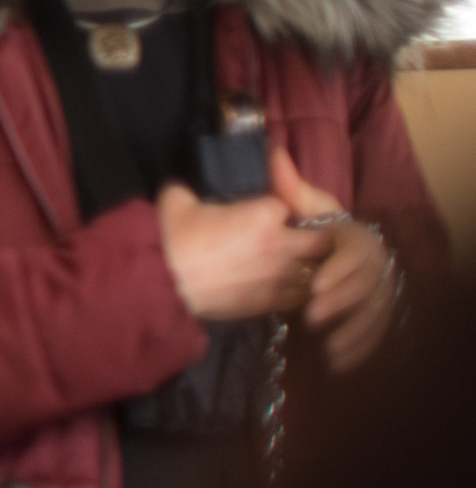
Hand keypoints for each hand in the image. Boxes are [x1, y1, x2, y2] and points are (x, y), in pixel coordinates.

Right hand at [157, 177, 331, 320]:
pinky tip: (280, 284)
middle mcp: (282, 244)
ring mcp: (281, 275)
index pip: (290, 203)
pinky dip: (297, 289)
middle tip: (295, 235)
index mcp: (264, 214)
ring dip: (309, 264)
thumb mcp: (176, 200)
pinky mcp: (273, 301)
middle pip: (321, 238)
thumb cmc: (172, 241)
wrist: (166, 288)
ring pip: (317, 269)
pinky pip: (301, 294)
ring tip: (291, 262)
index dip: (280, 207)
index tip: (266, 211)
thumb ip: (191, 187)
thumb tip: (187, 186)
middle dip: (313, 235)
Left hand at [269, 149, 398, 372]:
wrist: (326, 249)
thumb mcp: (302, 206)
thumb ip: (291, 188)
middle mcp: (374, 263)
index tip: (313, 287)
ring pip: (374, 313)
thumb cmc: (312, 224)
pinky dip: (359, 348)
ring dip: (351, 331)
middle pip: (366, 287)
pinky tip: (337, 363)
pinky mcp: (375, 312)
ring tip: (324, 347)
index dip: (338, 271)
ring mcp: (378, 289)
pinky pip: (375, 333)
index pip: (356, 253)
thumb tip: (275, 154)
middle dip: (340, 303)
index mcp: (356, 236)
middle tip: (310, 318)